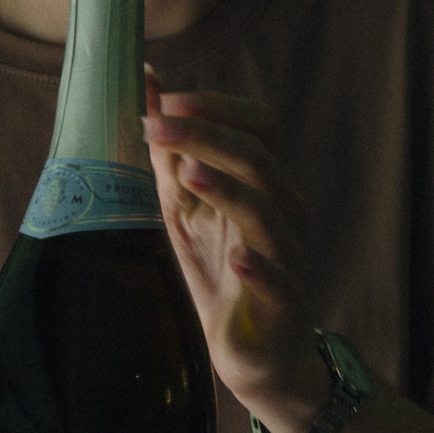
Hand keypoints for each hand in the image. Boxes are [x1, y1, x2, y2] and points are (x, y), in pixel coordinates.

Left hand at [142, 72, 327, 432]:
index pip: (260, 126)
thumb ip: (169, 151)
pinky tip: (238, 259)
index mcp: (265, 183)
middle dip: (208, 136)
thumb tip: (145, 81)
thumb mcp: (184, 207)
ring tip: (188, 174)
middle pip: (259, 160)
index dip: (219, 108)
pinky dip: (260, 269)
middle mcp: (285, 212)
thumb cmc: (219, 269)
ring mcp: (288, 257)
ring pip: (268, 213)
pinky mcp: (285, 305)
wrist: (254, 351)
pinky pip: (280, 281)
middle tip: (157, 125)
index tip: (168, 99)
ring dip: (228, 190)